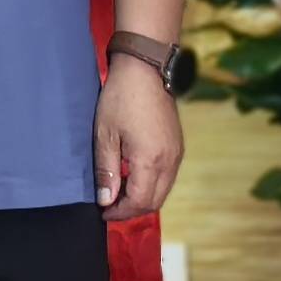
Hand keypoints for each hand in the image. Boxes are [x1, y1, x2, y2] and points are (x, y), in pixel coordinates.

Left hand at [97, 58, 183, 217]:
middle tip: (109, 206)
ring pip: (163, 190)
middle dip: (131, 209)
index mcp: (151, 160)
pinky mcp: (178, 146)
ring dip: (142, 197)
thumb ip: (106, 171)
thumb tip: (106, 200)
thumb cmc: (121, 98)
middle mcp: (170, 161)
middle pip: (154, 201)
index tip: (102, 211)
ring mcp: (177, 153)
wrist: (146, 68)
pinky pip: (167, 177)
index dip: (120, 212)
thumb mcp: (105, 135)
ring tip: (118, 192)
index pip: (139, 201)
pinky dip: (151, 184)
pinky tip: (133, 176)